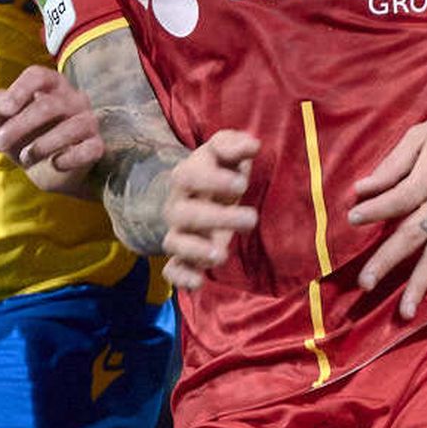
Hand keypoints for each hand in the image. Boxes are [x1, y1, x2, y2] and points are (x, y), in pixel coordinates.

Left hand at [0, 65, 104, 195]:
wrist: (47, 170)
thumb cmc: (25, 136)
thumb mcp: (5, 121)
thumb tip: (5, 105)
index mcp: (51, 85)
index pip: (39, 75)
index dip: (20, 91)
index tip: (5, 111)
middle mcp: (74, 98)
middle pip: (49, 106)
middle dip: (19, 126)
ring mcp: (88, 121)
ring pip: (72, 127)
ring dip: (42, 146)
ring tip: (24, 158)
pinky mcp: (96, 145)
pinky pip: (89, 150)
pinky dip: (69, 159)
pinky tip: (56, 163)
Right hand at [164, 130, 258, 292]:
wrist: (194, 196)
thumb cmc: (216, 172)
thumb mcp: (223, 153)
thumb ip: (234, 144)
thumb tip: (253, 145)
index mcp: (186, 178)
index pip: (188, 177)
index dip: (212, 181)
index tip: (241, 185)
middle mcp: (177, 207)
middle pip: (185, 214)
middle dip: (217, 218)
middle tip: (252, 219)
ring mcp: (178, 234)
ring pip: (175, 244)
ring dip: (196, 251)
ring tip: (220, 255)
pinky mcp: (183, 258)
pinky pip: (172, 271)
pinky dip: (182, 278)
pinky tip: (199, 282)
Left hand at [348, 97, 426, 317]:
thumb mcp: (424, 134)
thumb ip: (394, 163)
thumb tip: (364, 188)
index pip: (399, 199)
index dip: (375, 210)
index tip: (351, 218)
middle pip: (413, 235)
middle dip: (388, 260)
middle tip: (364, 284)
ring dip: (422, 283)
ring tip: (405, 312)